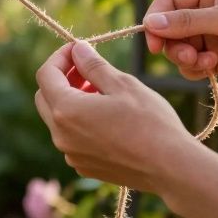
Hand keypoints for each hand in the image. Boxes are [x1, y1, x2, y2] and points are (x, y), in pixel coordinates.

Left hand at [34, 41, 201, 191]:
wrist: (171, 168)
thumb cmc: (150, 122)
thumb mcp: (122, 84)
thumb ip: (93, 65)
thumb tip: (78, 49)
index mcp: (66, 111)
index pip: (45, 75)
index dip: (59, 57)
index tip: (78, 49)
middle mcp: (61, 136)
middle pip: (46, 97)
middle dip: (62, 78)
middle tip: (88, 68)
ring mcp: (71, 155)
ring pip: (58, 119)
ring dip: (72, 100)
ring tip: (102, 90)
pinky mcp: (84, 167)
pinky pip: (72, 138)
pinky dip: (81, 121)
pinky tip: (107, 116)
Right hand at [142, 0, 217, 86]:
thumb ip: (188, 22)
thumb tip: (150, 23)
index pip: (168, 1)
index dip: (156, 19)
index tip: (153, 41)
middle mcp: (208, 11)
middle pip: (170, 27)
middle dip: (173, 43)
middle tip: (185, 56)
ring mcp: (213, 35)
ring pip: (179, 48)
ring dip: (185, 58)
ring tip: (205, 63)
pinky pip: (193, 65)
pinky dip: (195, 68)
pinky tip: (213, 68)